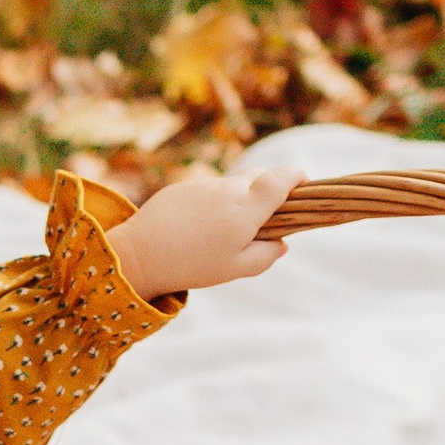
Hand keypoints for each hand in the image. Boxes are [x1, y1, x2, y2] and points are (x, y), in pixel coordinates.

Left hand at [109, 154, 291, 300]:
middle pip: (260, 176)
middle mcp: (228, 189)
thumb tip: (282, 243)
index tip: (303, 187)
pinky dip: (212, 203)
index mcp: (247, 208)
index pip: (282, 178)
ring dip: (238, 199)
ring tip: (223, 231)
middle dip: (270, 189)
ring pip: (232, 184)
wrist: (140, 254)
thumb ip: (266, 255)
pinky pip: (208, 190)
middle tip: (267, 216)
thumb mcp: (236, 269)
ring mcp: (204, 185)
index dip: (298, 177)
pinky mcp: (183, 187)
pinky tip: (197, 228)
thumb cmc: (193, 266)